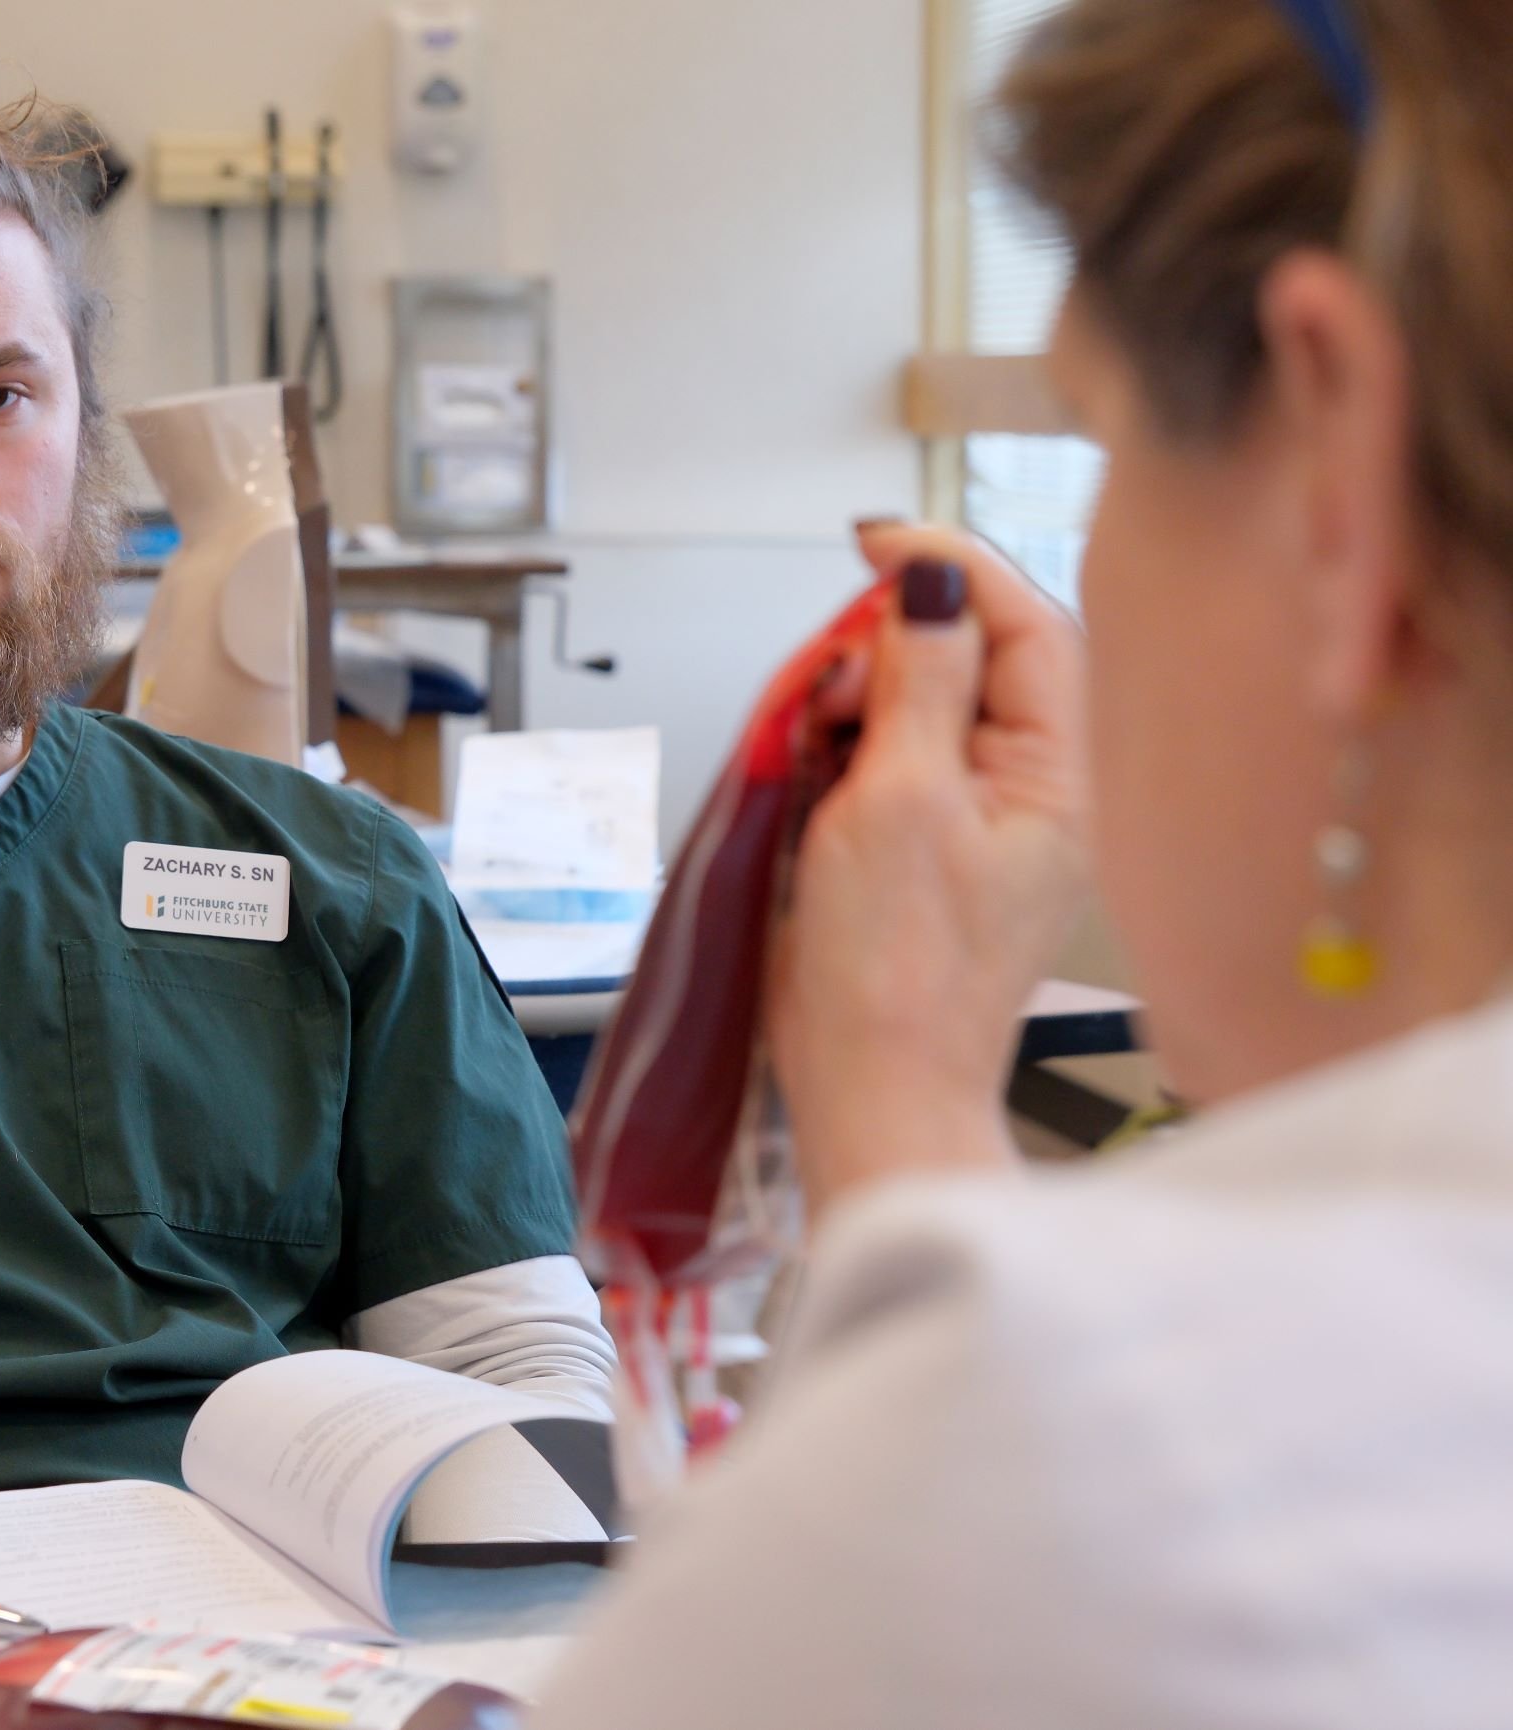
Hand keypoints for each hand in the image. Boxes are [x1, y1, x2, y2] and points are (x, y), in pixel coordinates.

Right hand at [769, 524, 1092, 1224]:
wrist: (868, 1090)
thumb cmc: (895, 978)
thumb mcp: (898, 803)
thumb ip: (919, 680)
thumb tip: (932, 582)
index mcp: (1055, 778)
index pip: (1026, 626)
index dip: (952, 569)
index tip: (876, 545)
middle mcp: (1026, 793)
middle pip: (968, 659)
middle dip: (887, 650)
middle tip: (831, 684)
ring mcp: (972, 822)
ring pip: (916, 708)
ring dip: (855, 705)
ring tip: (812, 747)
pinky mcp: (921, 849)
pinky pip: (885, 762)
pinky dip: (839, 754)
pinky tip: (809, 784)